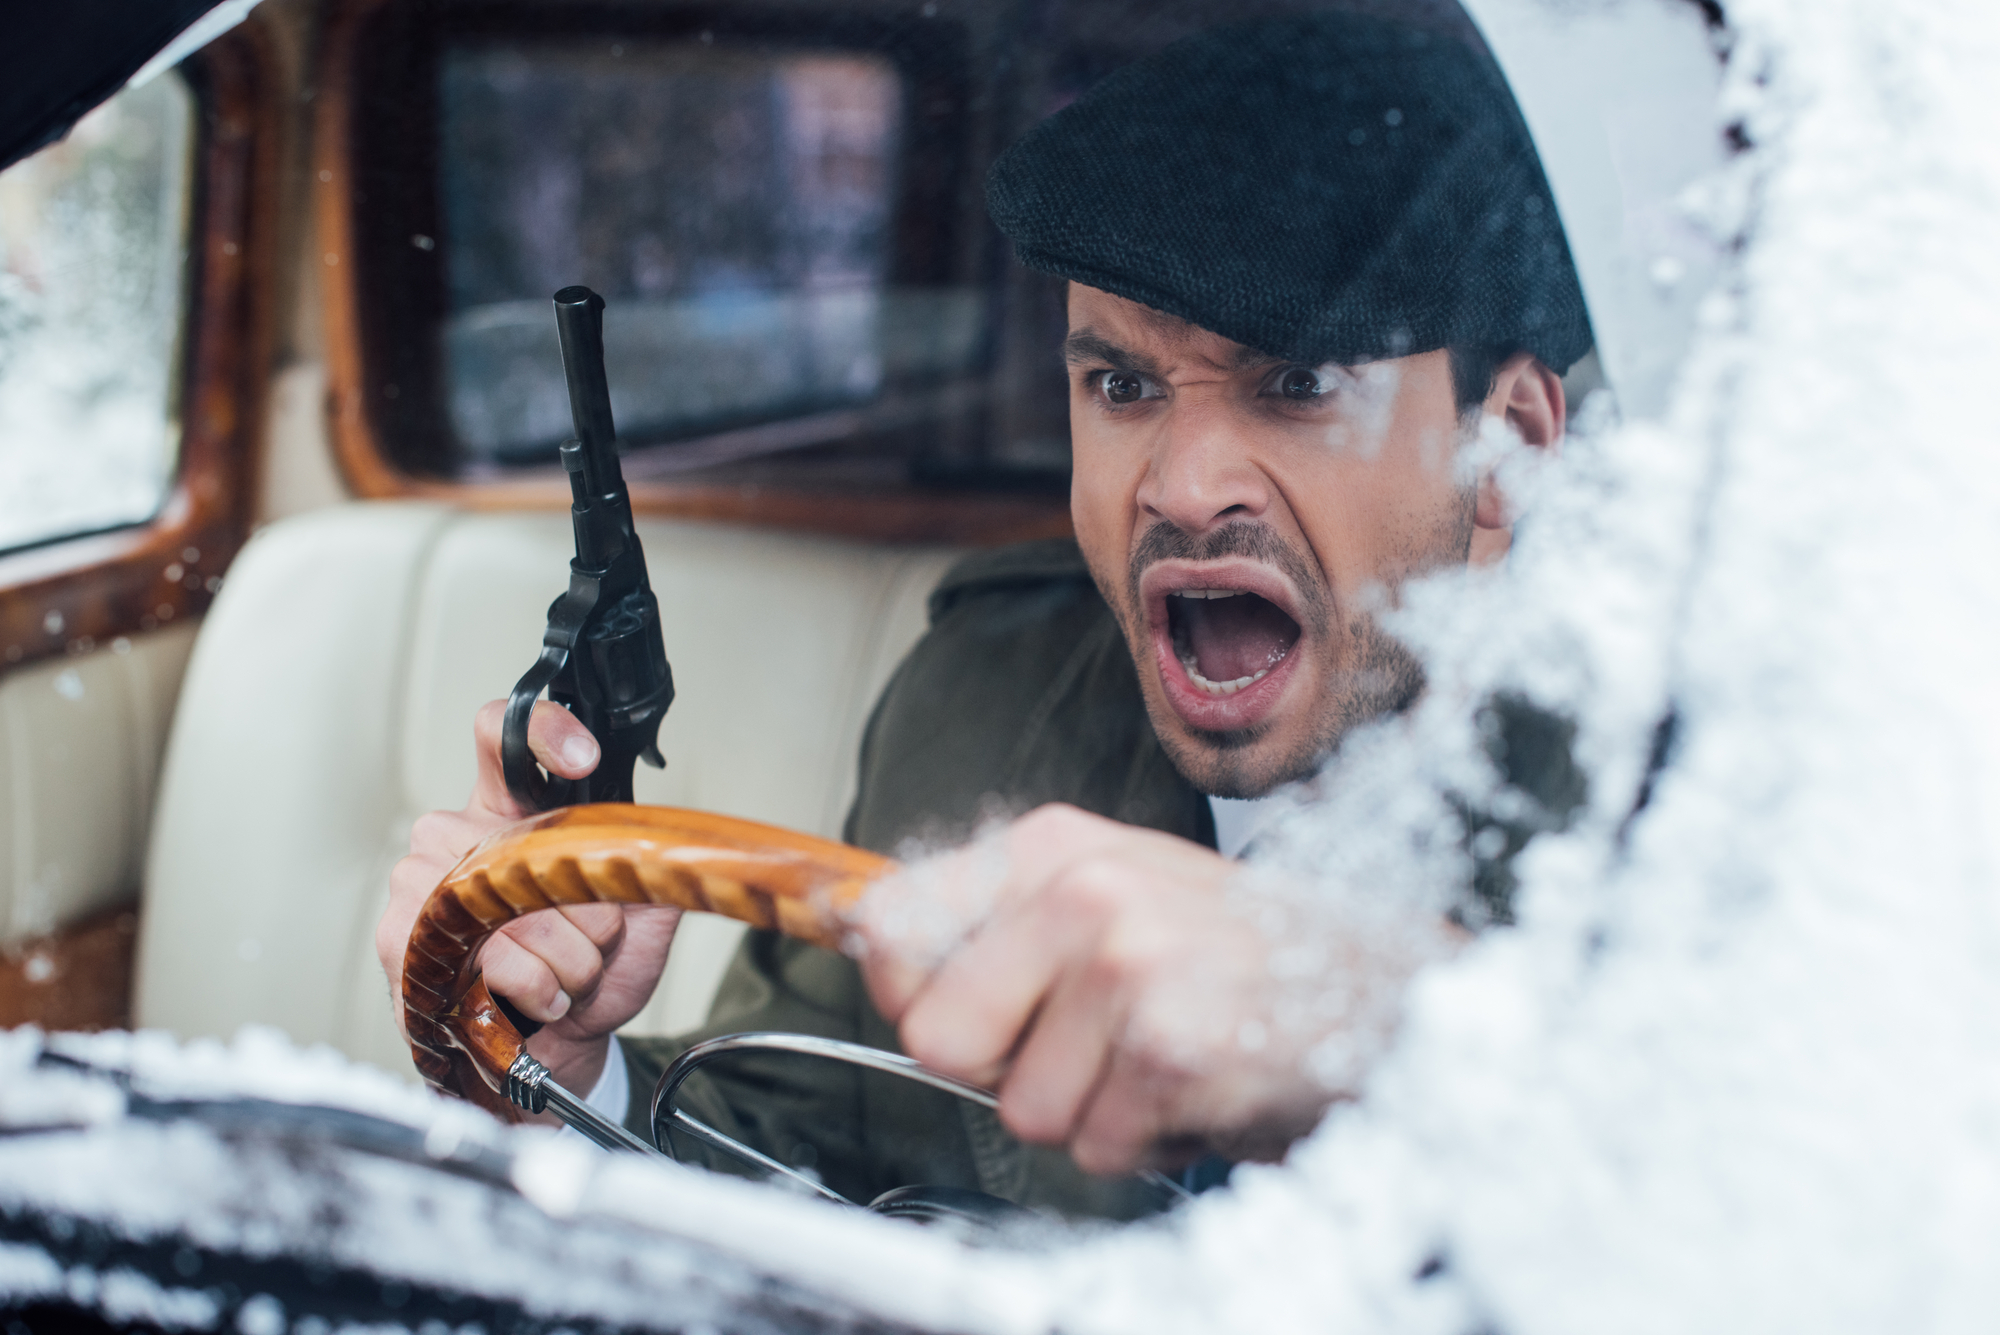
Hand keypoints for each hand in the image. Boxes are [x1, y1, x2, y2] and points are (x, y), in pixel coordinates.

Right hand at [377, 699, 682, 1105]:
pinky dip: (536, 986)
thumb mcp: (641, 911)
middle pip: (532, 845)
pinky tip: (536, 998)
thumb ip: (650, 859)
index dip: (540, 731)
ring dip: (567, 957)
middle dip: (586, 910)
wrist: (556, 1051)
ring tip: (562, 976)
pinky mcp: (402, 938)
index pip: (502, 734)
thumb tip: (673, 832)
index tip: (584, 759)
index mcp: (507, 809)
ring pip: (515, 905)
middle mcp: (456, 834)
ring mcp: (420, 882)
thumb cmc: (588, 975)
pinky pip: (494, 955)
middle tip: (588, 941)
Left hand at [853, 805, 1421, 1175]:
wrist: (1381, 989)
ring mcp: (1126, 965)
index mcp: (1052, 846)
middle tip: (1087, 1047)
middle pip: (937, 1035)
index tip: (968, 1009)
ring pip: (1021, 1110)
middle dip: (1002, 1070)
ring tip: (1158, 1060)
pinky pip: (1096, 1147)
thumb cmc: (1239, 954)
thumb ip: (999, 927)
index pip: (892, 923)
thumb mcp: (1112, 897)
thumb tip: (874, 953)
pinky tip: (1197, 1085)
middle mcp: (1081, 890)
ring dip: (1089, 1114)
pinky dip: (1145, 1142)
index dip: (909, 991)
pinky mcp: (1169, 1046)